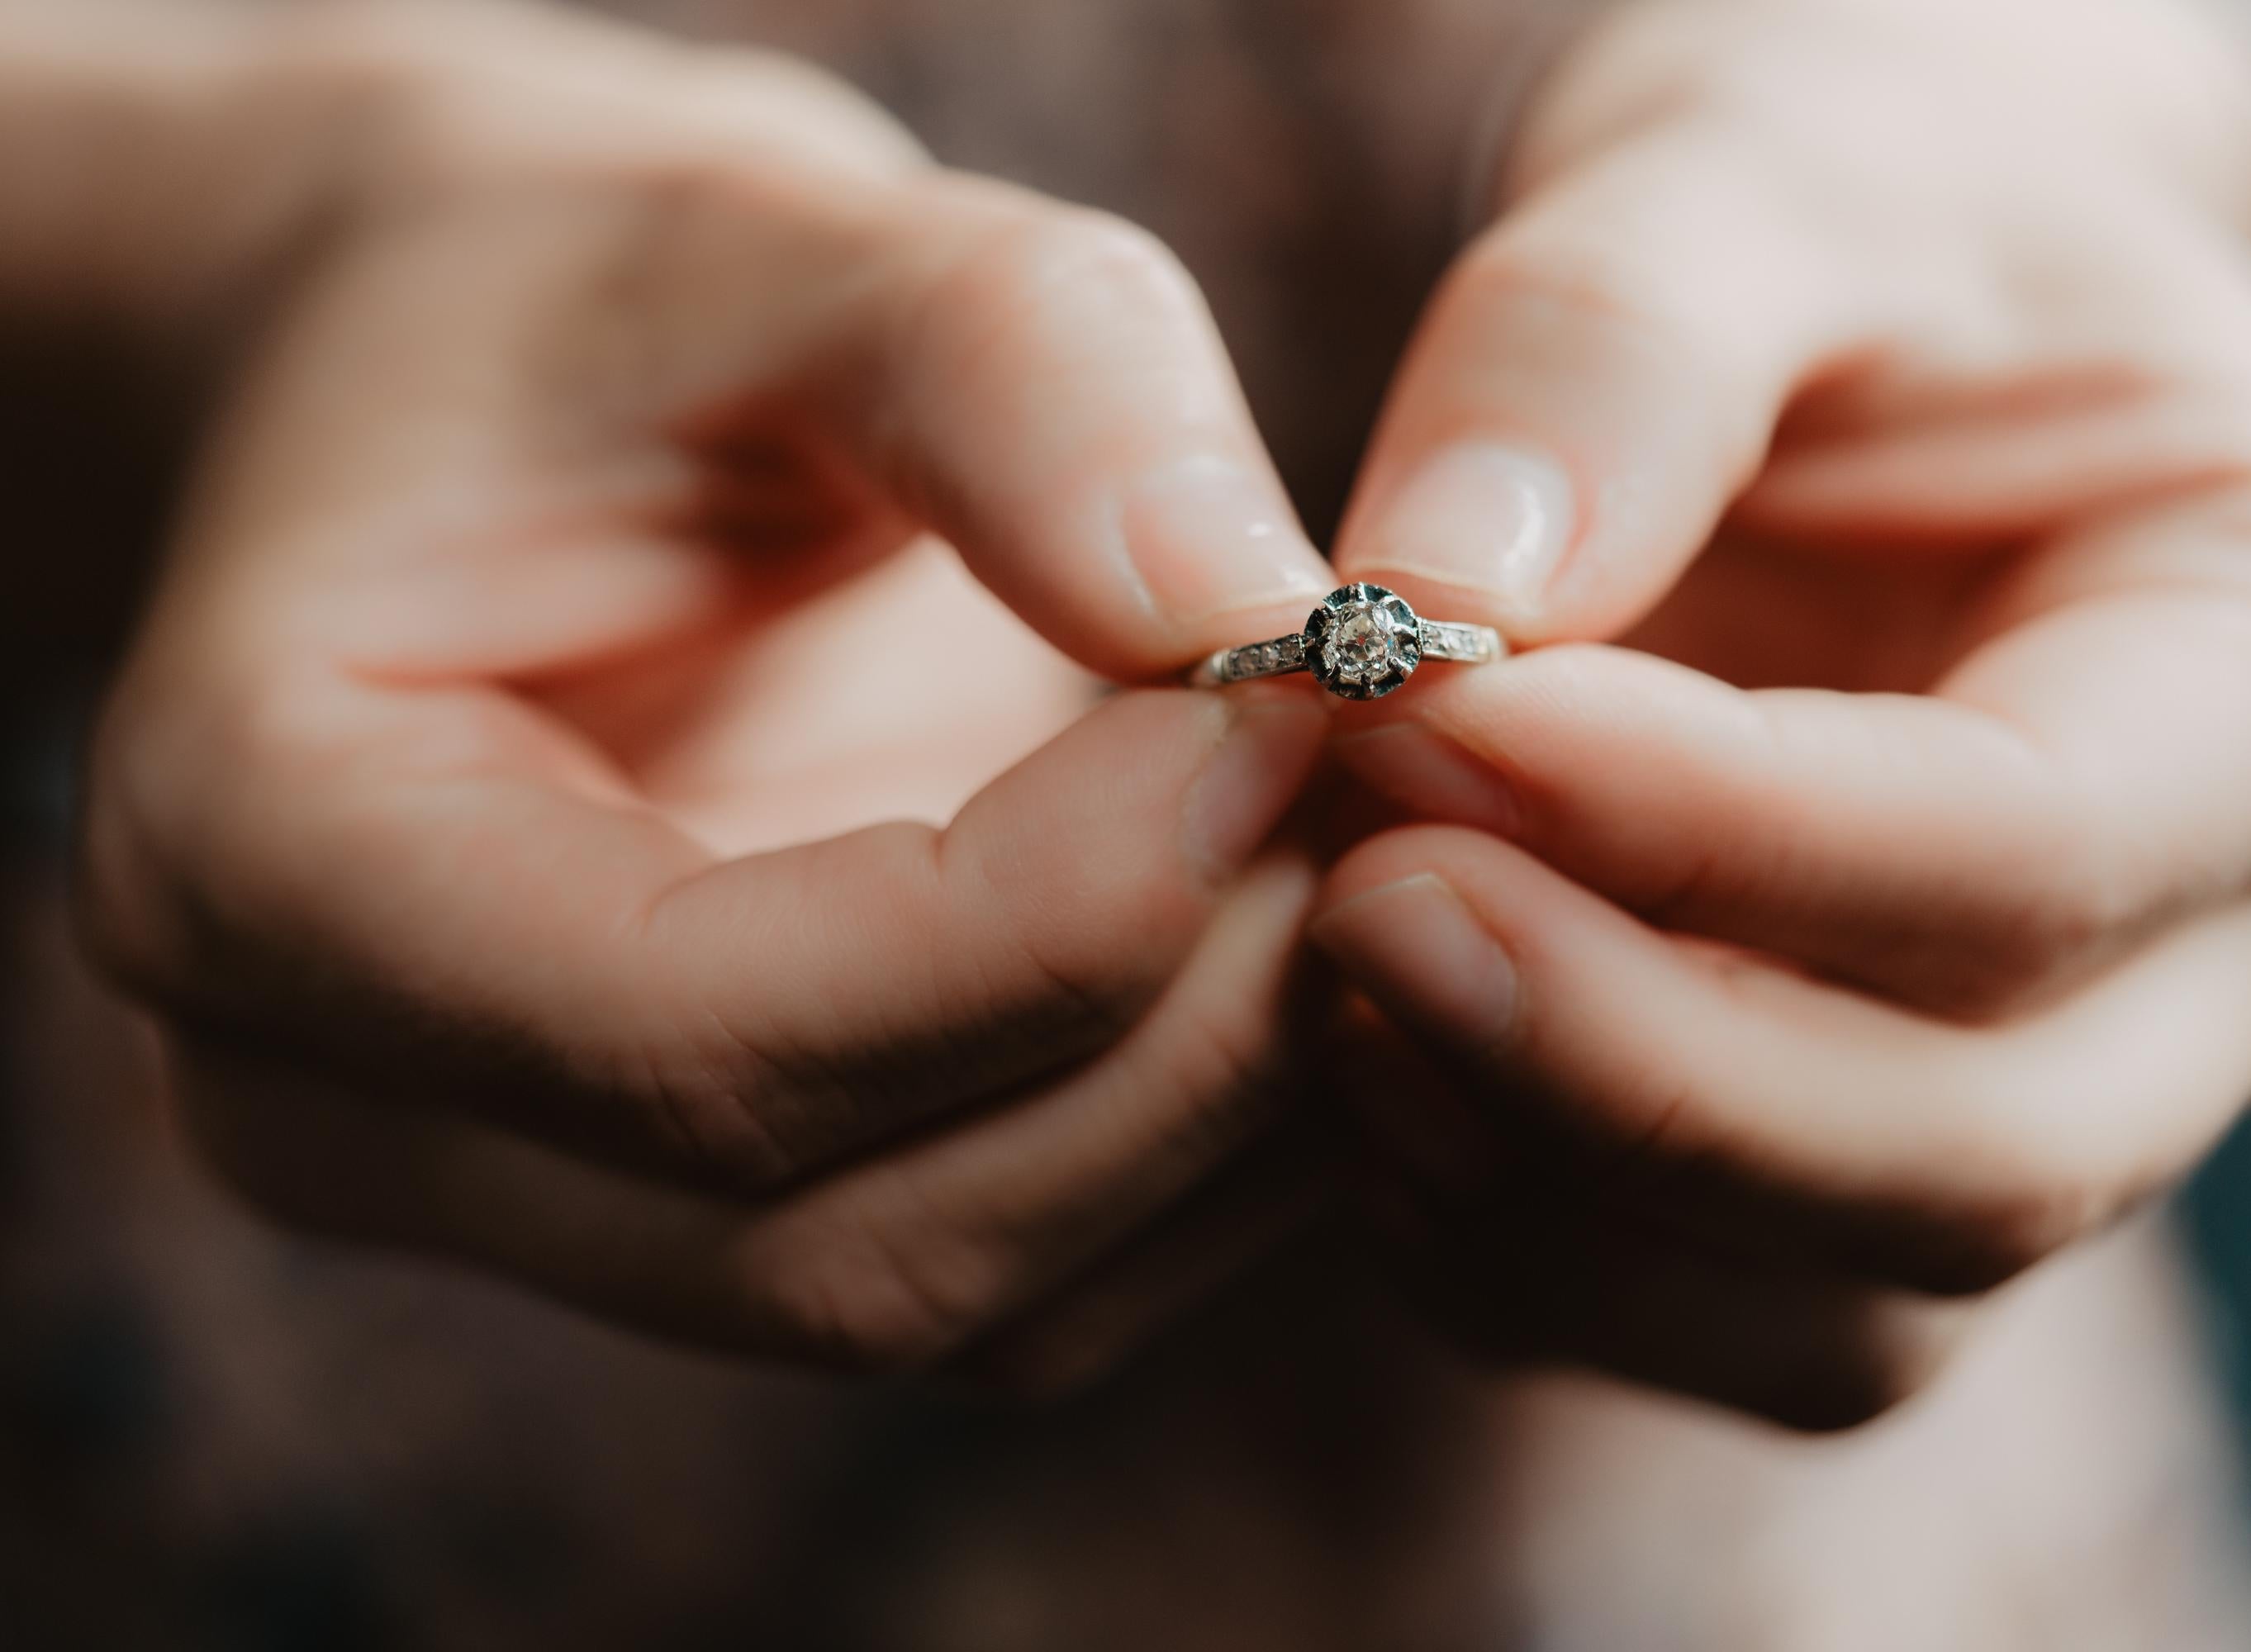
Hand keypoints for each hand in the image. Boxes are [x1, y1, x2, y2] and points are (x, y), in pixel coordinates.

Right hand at [76, 1, 1340, 1385]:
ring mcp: (547, 1198)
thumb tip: (1247, 599)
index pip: (699, 1041)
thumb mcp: (755, 230)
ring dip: (1226, 1111)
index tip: (1300, 697)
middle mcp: (369, 1109)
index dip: (1057, 913)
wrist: (492, 401)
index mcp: (266, 865)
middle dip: (1182, 1038)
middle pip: (854, 1243)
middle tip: (1388, 786)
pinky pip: (1018, 1272)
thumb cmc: (578, 295)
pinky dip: (1204, 1148)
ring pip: (961, 1298)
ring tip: (1365, 841)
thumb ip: (996, 366)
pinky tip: (1300, 938)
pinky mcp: (718, 1205)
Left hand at [1309, 0, 2250, 1425]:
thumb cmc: (1848, 243)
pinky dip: (1510, 1236)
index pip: (2038, 848)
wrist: (1861, 363)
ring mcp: (2080, 1096)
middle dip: (1621, 1061)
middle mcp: (2243, 942)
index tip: (1418, 717)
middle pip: (1974, 1152)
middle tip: (1344, 893)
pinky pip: (1708, 1321)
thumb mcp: (1755, 185)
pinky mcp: (1887, 1180)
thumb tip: (1440, 597)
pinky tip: (1365, 1054)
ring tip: (1329, 957)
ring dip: (1539, 1176)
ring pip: (1835, 1303)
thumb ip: (1611, 347)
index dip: (1709, 830)